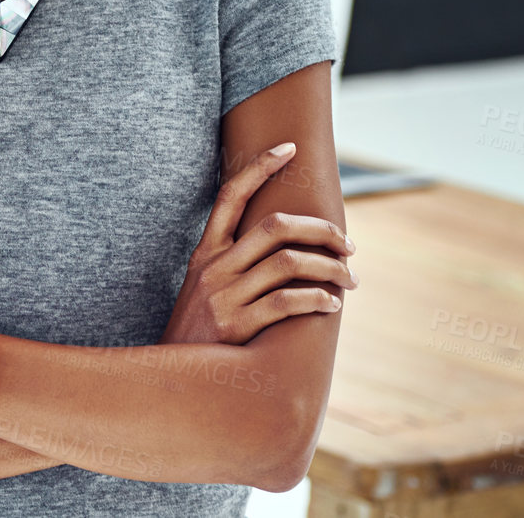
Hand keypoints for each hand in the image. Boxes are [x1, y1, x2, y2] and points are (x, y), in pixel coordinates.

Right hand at [162, 142, 356, 345]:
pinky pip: (288, 303)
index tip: (289, 147)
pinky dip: (318, 300)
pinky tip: (332, 305)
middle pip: (275, 227)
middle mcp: (214, 267)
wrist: (173, 376)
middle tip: (349, 245)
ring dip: (331, 270)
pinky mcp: (237, 326)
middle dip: (322, 230)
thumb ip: (235, 264)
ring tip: (350, 281)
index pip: (231, 195)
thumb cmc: (200, 331)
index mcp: (206, 252)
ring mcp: (224, 296)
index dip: (260, 167)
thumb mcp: (204, 287)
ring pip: (290, 264)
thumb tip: (285, 245)